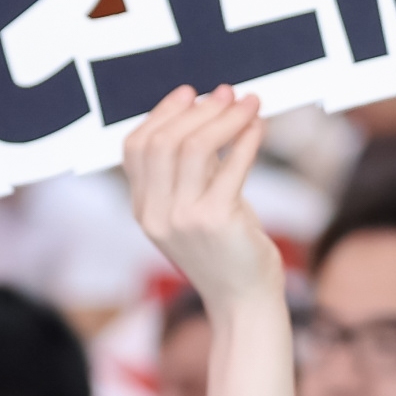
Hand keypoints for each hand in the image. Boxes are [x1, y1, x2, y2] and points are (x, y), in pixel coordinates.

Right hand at [122, 85, 280, 320]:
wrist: (243, 302)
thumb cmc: (226, 252)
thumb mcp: (197, 207)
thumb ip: (193, 168)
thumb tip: (209, 110)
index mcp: (143, 209)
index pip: (136, 147)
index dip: (161, 113)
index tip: (190, 93)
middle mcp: (155, 214)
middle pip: (163, 141)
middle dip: (198, 110)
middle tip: (228, 93)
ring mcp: (183, 219)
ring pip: (193, 147)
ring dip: (225, 118)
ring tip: (249, 104)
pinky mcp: (216, 221)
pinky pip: (231, 166)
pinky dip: (247, 139)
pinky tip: (259, 127)